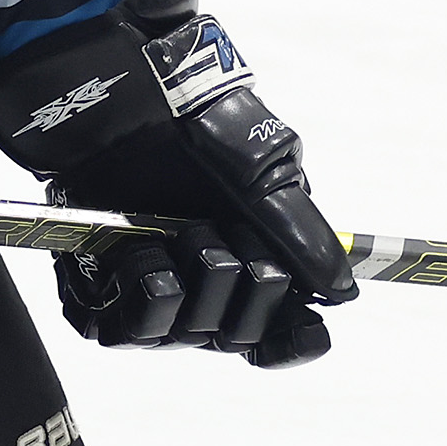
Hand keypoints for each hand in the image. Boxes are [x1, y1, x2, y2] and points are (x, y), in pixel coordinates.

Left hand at [0, 0, 354, 364]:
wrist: (127, 105)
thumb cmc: (202, 131)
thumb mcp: (269, 177)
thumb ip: (304, 237)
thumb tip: (342, 292)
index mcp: (255, 267)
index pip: (282, 338)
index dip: (292, 340)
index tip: (304, 329)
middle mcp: (206, 293)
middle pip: (240, 336)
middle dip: (243, 277)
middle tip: (222, 227)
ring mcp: (156, 297)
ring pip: (191, 332)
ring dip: (194, 273)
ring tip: (178, 227)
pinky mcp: (104, 296)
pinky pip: (135, 328)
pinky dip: (145, 285)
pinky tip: (141, 250)